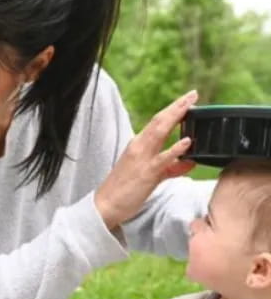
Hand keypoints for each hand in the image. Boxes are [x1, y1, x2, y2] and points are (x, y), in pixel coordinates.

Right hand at [94, 90, 197, 230]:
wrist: (105, 205)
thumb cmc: (125, 190)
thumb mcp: (150, 175)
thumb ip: (171, 167)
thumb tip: (190, 162)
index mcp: (138, 145)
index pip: (157, 123)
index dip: (172, 110)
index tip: (187, 99)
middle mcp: (138, 147)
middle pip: (159, 121)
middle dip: (177, 107)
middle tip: (192, 94)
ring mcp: (142, 158)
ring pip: (159, 132)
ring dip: (176, 117)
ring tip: (191, 105)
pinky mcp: (146, 173)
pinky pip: (163, 159)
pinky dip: (175, 148)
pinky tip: (187, 141)